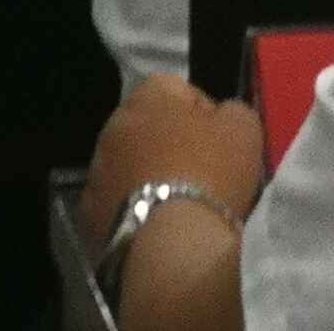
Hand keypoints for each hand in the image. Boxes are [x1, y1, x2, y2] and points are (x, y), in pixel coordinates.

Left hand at [80, 75, 265, 245]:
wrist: (173, 243)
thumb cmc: (211, 174)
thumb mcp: (244, 129)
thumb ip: (232, 110)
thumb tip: (221, 115)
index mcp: (148, 96)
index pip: (178, 90)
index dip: (204, 114)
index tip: (220, 142)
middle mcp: (113, 126)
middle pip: (149, 128)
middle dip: (171, 144)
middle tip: (201, 174)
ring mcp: (96, 169)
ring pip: (130, 165)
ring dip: (149, 176)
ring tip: (178, 205)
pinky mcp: (89, 211)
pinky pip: (118, 201)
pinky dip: (134, 208)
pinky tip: (156, 226)